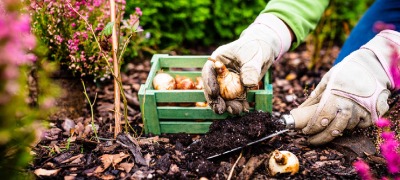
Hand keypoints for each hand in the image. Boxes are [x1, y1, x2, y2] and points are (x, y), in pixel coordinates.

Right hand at [202, 14, 291, 113]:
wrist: (264, 49)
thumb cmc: (255, 47)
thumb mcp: (252, 56)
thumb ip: (250, 69)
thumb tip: (248, 84)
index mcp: (217, 60)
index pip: (208, 72)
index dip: (209, 83)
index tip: (214, 93)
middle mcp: (219, 73)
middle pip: (212, 88)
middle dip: (216, 100)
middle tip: (220, 109)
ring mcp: (227, 82)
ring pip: (223, 97)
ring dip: (227, 105)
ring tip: (235, 110)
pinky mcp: (236, 89)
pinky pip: (235, 99)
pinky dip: (238, 105)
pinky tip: (243, 109)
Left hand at [290, 30, 399, 144]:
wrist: (370, 66)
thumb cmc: (345, 72)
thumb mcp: (327, 79)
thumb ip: (315, 95)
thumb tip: (300, 109)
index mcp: (335, 97)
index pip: (321, 119)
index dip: (312, 128)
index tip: (305, 131)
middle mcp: (349, 106)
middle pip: (333, 130)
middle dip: (321, 138)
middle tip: (312, 140)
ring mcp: (363, 110)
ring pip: (347, 128)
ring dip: (337, 129)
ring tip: (330, 125)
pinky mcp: (374, 113)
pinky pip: (361, 125)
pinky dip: (354, 125)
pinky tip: (348, 120)